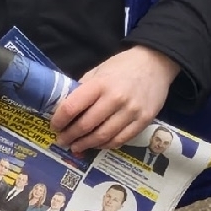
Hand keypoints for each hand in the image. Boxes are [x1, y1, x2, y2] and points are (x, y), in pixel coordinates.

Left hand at [53, 46, 179, 154]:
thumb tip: (66, 108)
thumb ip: (83, 88)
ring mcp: (131, 112)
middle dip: (69, 136)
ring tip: (76, 147)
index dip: (59, 120)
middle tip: (62, 141)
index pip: (72, 107)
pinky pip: (120, 140)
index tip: (54, 126)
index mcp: (100, 84)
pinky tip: (97, 144)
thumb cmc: (123, 66)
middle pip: (85, 126)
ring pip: (102, 136)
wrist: (157, 63)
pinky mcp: (144, 121)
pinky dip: (105, 145)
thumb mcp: (99, 70)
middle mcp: (115, 99)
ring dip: (85, 145)